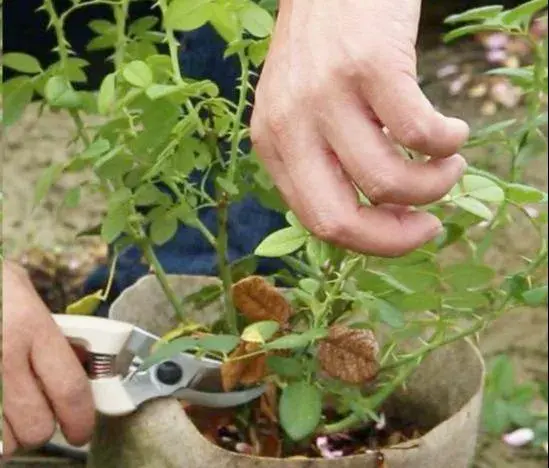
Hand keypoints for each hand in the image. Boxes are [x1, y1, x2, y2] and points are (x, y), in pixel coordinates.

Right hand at [2, 261, 94, 457]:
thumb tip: (83, 360)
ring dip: (10, 436)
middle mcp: (3, 356)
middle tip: (39, 415)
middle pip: (37, 426)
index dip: (82, 418)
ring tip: (8, 413)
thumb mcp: (21, 289)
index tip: (82, 430)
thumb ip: (51, 327)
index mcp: (30, 327)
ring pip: (4, 443)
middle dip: (43, 427)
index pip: (70, 388)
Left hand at [251, 0, 468, 255]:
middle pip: (339, 219)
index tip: (408, 230)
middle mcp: (290, 125)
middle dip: (394, 239)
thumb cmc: (325, 52)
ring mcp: (325, 95)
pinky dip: (447, 142)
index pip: (317, 222)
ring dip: (433, 185)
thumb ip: (324, 159)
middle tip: (430, 224)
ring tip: (449, 163)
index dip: (370, 242)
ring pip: (386, 181)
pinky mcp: (368, 65)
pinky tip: (453, 132)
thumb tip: (377, 212)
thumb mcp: (304, 112)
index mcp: (273, 146)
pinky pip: (419, 133)